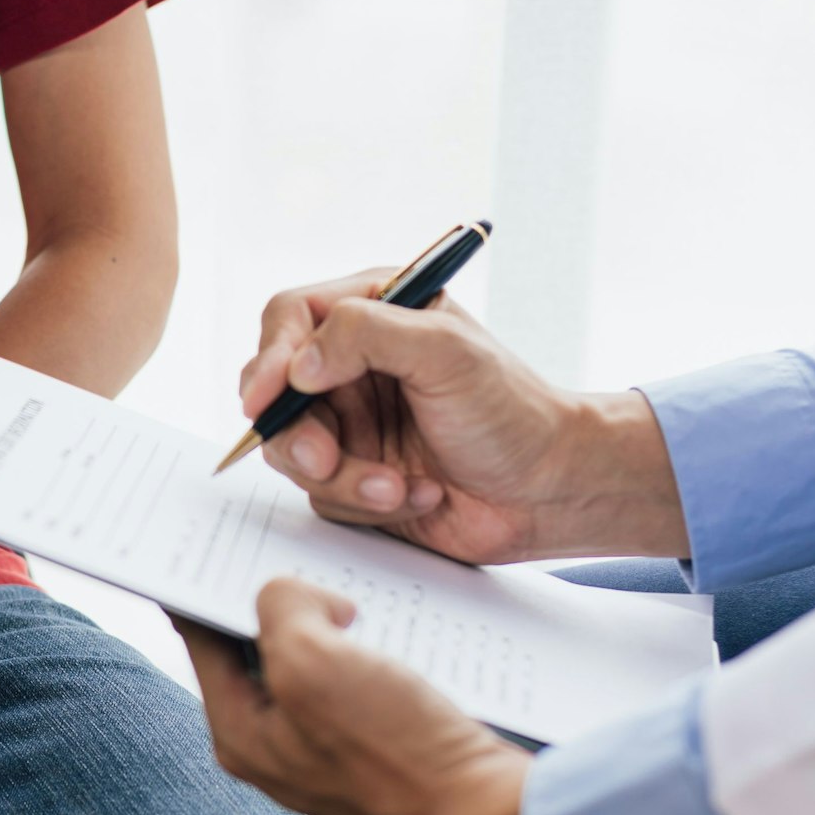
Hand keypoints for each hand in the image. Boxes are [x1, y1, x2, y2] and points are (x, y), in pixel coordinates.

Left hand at [174, 579, 557, 814]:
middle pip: (258, 646)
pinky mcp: (379, 746)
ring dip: (332, 620)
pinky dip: (371, 645)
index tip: (220, 540)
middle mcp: (276, 746)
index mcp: (240, 732)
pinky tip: (395, 623)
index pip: (202, 638)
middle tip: (301, 550)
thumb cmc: (395, 752)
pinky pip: (360, 678)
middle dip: (279, 600)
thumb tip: (298, 596)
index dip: (205, 584)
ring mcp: (328, 749)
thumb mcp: (311, 662)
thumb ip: (279, 609)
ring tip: (356, 584)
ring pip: (314, 658)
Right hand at [241, 272, 688, 562]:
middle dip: (297, 434)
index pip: (289, 319)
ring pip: (292, 451)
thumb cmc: (514, 412)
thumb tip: (297, 364)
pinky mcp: (355, 476)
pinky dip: (364, 502)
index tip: (263, 398)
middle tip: (325, 459)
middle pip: (276, 392)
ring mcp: (351, 424)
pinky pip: (322, 495)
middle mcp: (353, 365)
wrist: (550, 491)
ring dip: (342, 477)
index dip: (268, 357)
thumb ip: (365, 335)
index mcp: (374, 312)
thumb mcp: (446, 352)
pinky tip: (418, 495)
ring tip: (396, 486)